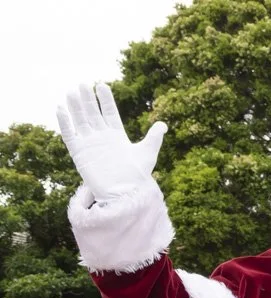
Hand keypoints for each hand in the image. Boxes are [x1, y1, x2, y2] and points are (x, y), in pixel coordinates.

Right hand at [56, 83, 167, 201]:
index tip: (101, 85)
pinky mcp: (79, 153)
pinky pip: (69, 135)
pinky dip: (64, 123)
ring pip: (80, 121)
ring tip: (72, 91)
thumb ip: (154, 137)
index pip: (108, 112)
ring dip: (75, 107)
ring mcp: (89, 144)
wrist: (124, 193)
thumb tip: (163, 124)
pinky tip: (60, 109)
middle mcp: (101, 137)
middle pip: (92, 113)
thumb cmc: (137, 175)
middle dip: (87, 99)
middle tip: (83, 83)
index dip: (104, 99)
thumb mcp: (147, 153)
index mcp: (117, 135)